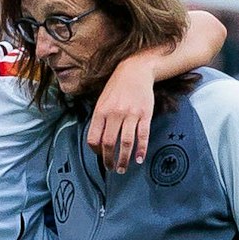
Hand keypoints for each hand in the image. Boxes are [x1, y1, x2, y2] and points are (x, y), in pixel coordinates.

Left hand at [87, 56, 159, 172]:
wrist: (135, 70)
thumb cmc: (116, 88)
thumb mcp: (102, 101)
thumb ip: (99, 120)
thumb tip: (98, 143)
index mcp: (100, 111)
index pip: (93, 138)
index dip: (95, 152)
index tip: (100, 157)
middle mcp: (114, 114)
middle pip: (109, 143)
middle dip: (109, 160)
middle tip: (112, 168)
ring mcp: (131, 114)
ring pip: (126, 143)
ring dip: (123, 159)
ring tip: (123, 169)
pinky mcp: (145, 114)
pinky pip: (142, 136)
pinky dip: (141, 150)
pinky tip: (139, 159)